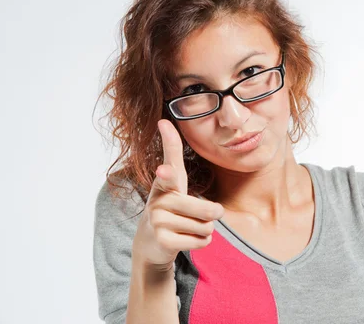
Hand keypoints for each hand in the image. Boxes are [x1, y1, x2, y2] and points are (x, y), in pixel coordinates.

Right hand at [132, 119, 223, 269]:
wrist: (151, 242)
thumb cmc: (169, 205)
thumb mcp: (172, 179)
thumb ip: (172, 152)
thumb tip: (163, 120)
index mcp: (165, 183)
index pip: (169, 174)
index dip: (167, 173)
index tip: (163, 171)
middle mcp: (159, 201)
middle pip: (207, 211)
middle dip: (212, 215)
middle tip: (200, 214)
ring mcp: (159, 222)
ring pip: (206, 227)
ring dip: (203, 230)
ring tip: (186, 227)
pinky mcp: (164, 242)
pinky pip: (201, 242)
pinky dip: (200, 242)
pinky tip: (184, 239)